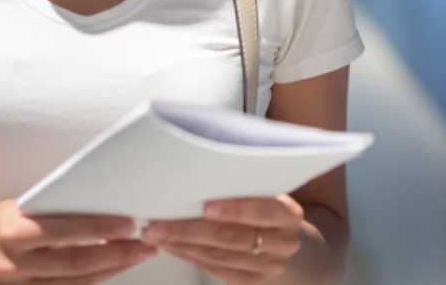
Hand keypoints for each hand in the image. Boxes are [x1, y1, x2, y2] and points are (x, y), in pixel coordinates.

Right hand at [0, 199, 157, 282]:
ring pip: (76, 283)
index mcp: (14, 231)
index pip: (65, 230)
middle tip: (146, 244)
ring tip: (140, 255)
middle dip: (116, 254)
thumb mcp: (20, 208)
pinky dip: (94, 281)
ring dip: (112, 269)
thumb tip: (98, 200)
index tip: (130, 223)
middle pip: (76, 263)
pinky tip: (114, 269)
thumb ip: (53, 211)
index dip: (99, 227)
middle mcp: (17, 262)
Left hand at [140, 196, 304, 283]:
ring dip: (183, 244)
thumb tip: (193, 172)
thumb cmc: (261, 202)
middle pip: (233, 237)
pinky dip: (190, 256)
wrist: (280, 235)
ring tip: (156, 233)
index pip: (263, 211)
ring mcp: (270, 266)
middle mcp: (284, 242)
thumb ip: (240, 183)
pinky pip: (216, 270)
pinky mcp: (252, 281)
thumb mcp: (261, 188)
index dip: (235, 209)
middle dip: (190, 229)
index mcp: (289, 214)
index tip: (205, 205)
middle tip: (157, 223)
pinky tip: (171, 246)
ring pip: (220, 256)